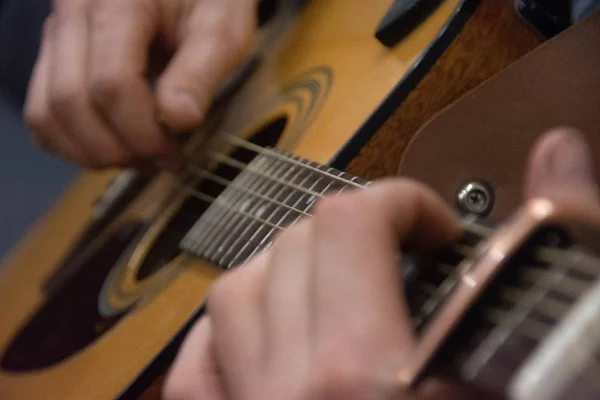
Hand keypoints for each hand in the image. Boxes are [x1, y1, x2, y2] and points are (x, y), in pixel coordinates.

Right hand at [24, 0, 256, 169]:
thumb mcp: (222, 27)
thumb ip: (201, 71)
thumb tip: (178, 120)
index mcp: (117, 0)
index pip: (111, 83)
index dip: (142, 133)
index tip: (175, 154)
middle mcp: (74, 11)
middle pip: (71, 102)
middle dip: (118, 148)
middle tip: (161, 162)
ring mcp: (59, 32)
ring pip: (47, 112)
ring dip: (92, 152)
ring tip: (140, 159)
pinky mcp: (57, 53)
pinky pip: (43, 110)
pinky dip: (72, 142)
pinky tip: (114, 148)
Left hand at [164, 128, 597, 399]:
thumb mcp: (547, 367)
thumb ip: (548, 249)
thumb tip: (559, 157)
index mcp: (365, 380)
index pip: (355, 225)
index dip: (403, 204)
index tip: (431, 227)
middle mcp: (294, 395)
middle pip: (293, 246)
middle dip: (355, 232)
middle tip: (400, 256)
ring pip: (236, 294)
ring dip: (293, 273)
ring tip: (344, 291)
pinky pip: (195, 368)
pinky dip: (230, 338)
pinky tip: (272, 343)